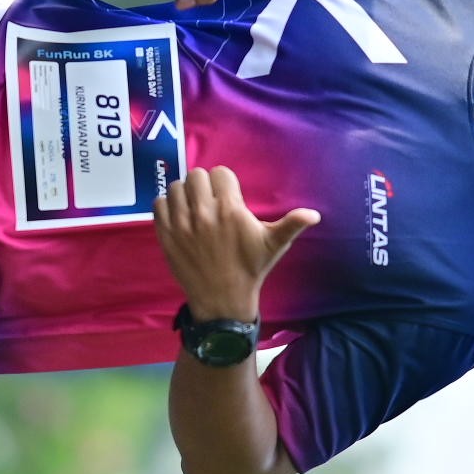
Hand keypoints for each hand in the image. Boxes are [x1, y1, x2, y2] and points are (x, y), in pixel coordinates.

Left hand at [154, 165, 318, 320]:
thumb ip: (292, 224)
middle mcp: (203, 213)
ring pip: (176, 187)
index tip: (228, 196)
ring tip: (194, 207)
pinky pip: (159, 204)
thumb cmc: (250, 269)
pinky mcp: (165, 235)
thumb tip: (314, 215)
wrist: (223, 300)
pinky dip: (167, 206)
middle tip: (210, 200)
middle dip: (205, 185)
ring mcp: (181, 224)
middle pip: (196, 175)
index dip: (225, 182)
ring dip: (185, 193)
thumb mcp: (274, 246)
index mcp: (230, 210)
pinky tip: (179, 216)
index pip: (220, 173)